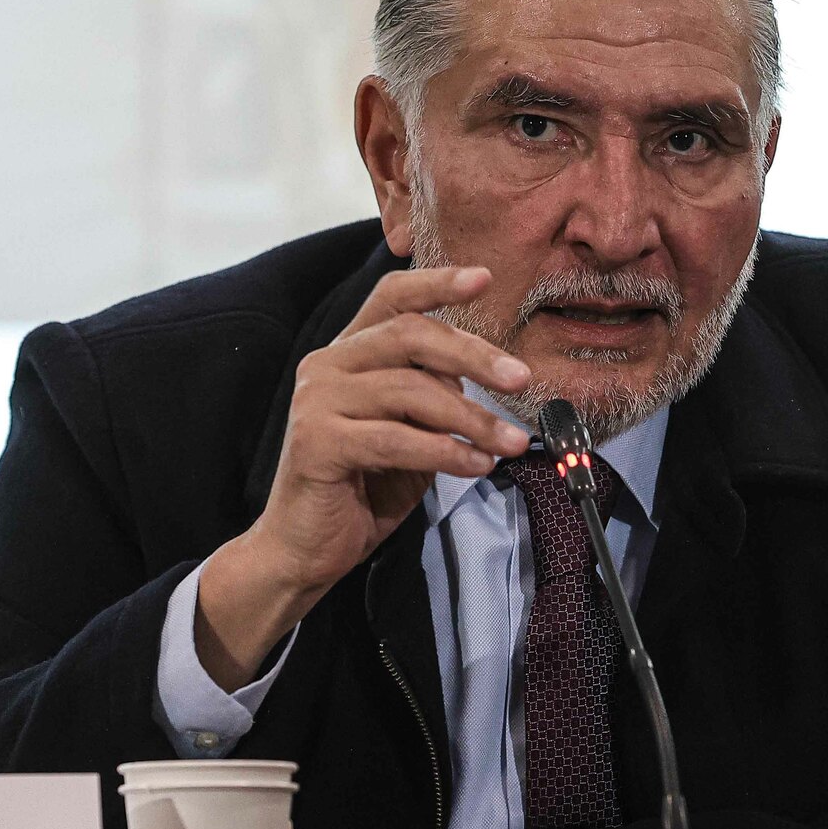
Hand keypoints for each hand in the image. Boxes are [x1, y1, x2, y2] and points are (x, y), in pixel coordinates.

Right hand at [195, 267, 533, 688]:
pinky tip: (477, 466)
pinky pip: (396, 438)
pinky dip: (446, 453)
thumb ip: (434, 396)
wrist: (306, 550)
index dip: (437, 282)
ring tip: (510, 444)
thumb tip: (481, 376)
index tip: (485, 278)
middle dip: (473, 355)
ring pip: (411, 391)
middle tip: (521, 380)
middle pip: (409, 335)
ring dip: (472, 419)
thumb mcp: (410, 431)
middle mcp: (326, 365)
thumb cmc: (363, 486)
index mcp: (348, 353)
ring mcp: (316, 401)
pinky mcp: (317, 442)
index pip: (391, 297)